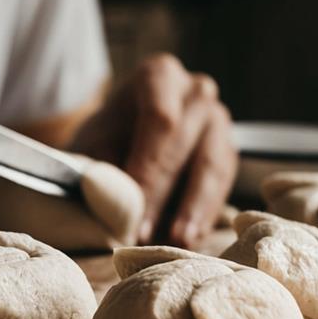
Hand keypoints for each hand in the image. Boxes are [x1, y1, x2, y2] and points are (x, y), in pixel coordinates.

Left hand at [71, 53, 237, 246]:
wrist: (119, 145)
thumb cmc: (103, 144)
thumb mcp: (91, 150)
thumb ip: (101, 168)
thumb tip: (113, 198)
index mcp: (158, 76)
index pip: (160, 118)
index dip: (148, 166)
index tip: (131, 207)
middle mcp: (195, 90)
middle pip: (186, 141)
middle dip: (163, 192)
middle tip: (143, 233)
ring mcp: (217, 120)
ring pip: (212, 164)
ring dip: (192, 207)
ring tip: (175, 242)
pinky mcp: (227, 152)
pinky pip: (222, 183)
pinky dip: (204, 212)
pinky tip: (188, 238)